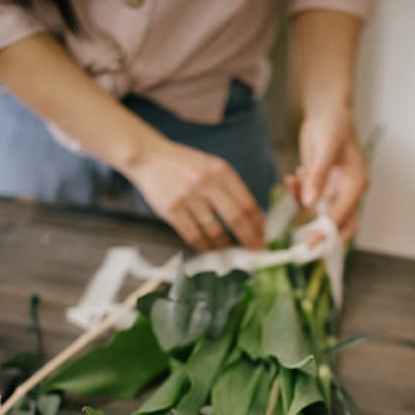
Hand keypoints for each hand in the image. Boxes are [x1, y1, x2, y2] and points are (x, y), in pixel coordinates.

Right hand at [124, 138, 264, 251]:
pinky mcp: (171, 210)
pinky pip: (193, 236)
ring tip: (234, 257)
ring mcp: (187, 197)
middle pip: (235, 219)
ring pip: (214, 232)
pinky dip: (205, 247)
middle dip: (249, 240)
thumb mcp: (211, 167)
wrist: (148, 157)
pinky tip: (212, 252)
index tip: (266, 238)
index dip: (259, 224)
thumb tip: (254, 218)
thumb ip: (230, 188)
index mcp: (221, 170)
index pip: (247, 203)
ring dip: (227, 248)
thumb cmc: (185, 165)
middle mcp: (205, 182)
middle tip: (257, 253)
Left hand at [285, 109, 367, 240]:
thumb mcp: (326, 147)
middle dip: (320, 235)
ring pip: (318, 213)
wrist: (327, 111)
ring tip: (298, 178)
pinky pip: (307, 200)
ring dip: (303, 203)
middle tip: (300, 245)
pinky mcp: (321, 187)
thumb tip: (309, 204)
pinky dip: (298, 193)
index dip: (326, 232)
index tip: (310, 245)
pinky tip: (294, 176)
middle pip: (340, 225)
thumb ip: (318, 176)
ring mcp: (335, 191)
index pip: (343, 216)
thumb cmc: (333, 125)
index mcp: (356, 184)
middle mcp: (348, 192)